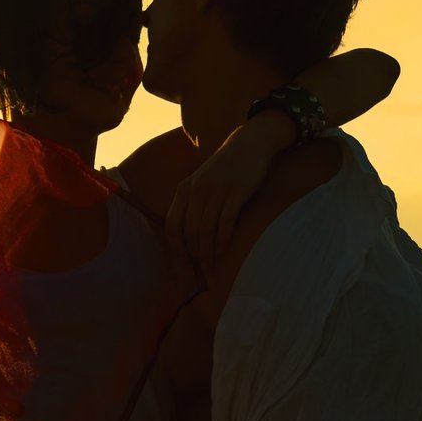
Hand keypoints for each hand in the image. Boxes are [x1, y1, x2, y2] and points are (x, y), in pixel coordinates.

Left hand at [166, 109, 293, 272]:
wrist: (249, 144)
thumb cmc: (224, 170)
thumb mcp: (200, 184)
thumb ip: (191, 206)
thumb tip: (186, 239)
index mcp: (183, 190)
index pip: (172, 227)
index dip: (175, 251)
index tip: (181, 270)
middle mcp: (195, 190)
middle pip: (189, 233)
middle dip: (193, 258)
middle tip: (200, 276)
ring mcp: (216, 190)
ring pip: (205, 230)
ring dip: (208, 254)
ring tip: (212, 271)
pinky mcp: (236, 191)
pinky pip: (225, 221)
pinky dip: (223, 240)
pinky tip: (224, 252)